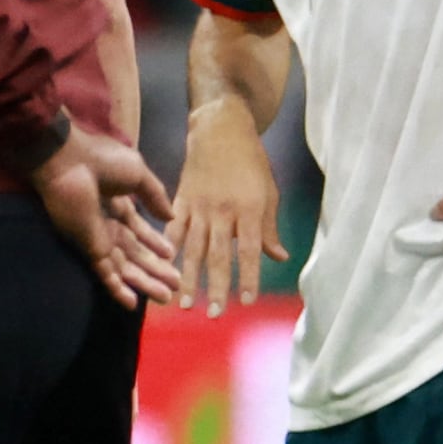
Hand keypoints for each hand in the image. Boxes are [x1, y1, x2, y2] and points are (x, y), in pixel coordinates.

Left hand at [34, 123, 179, 308]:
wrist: (68, 162)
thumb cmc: (102, 161)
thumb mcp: (138, 173)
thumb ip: (155, 196)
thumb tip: (171, 216)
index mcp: (118, 204)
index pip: (138, 230)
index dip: (155, 242)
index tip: (171, 255)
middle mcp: (109, 224)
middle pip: (136, 253)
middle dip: (156, 269)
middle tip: (176, 285)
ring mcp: (99, 239)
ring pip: (125, 268)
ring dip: (145, 283)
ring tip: (166, 297)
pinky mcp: (89, 249)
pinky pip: (105, 273)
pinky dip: (117, 289)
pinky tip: (132, 304)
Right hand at [168, 121, 278, 313]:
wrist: (221, 129)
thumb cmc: (251, 163)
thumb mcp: (269, 193)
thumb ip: (269, 228)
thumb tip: (279, 258)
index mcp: (248, 209)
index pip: (248, 250)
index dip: (247, 276)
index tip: (246, 301)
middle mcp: (222, 210)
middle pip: (217, 254)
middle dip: (215, 287)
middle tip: (213, 314)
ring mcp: (199, 205)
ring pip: (192, 247)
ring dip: (188, 277)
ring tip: (184, 302)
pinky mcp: (181, 199)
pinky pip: (174, 228)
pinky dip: (169, 249)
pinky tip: (163, 268)